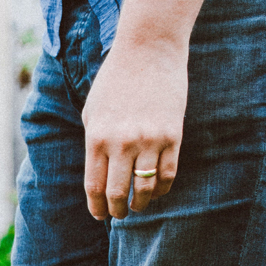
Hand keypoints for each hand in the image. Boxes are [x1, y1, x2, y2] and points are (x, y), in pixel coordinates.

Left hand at [81, 41, 187, 219]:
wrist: (148, 51)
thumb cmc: (114, 81)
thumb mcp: (93, 112)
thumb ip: (94, 143)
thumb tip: (99, 173)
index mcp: (96, 138)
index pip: (95, 186)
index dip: (97, 206)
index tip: (99, 214)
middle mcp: (121, 143)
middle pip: (118, 193)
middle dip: (117, 210)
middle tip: (119, 214)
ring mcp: (149, 140)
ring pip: (145, 188)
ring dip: (140, 204)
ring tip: (137, 206)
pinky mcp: (173, 135)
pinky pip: (168, 174)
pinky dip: (161, 188)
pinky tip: (155, 191)